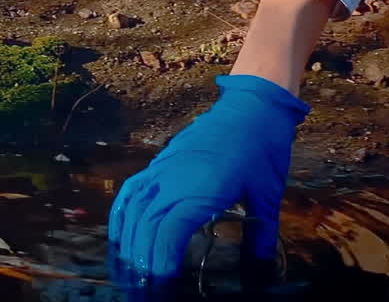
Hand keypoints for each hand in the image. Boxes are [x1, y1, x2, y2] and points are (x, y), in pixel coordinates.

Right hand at [107, 74, 309, 285]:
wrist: (252, 105)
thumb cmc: (262, 149)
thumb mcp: (268, 197)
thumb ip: (261, 238)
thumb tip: (260, 273)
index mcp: (200, 190)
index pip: (168, 233)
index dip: (160, 263)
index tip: (162, 286)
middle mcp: (173, 180)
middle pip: (144, 226)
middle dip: (139, 262)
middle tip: (141, 289)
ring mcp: (162, 170)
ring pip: (131, 210)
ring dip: (125, 242)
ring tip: (127, 271)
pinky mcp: (159, 164)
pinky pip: (131, 192)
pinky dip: (120, 215)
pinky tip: (120, 234)